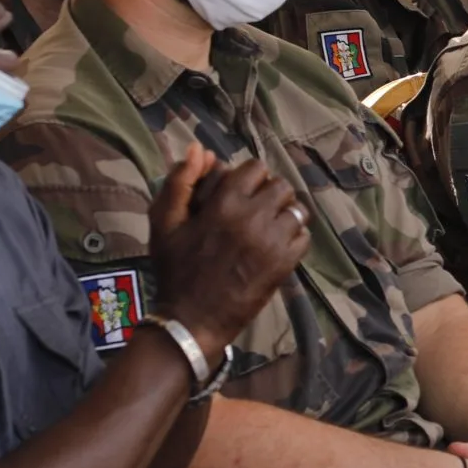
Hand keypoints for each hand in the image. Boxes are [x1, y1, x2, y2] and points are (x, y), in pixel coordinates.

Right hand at [150, 146, 308, 359]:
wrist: (192, 319)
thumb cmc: (175, 269)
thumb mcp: (164, 223)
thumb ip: (180, 181)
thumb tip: (199, 149)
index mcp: (224, 202)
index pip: (256, 168)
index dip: (250, 178)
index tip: (241, 194)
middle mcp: (253, 217)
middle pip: (282, 186)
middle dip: (270, 195)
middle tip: (256, 212)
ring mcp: (273, 241)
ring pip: (297, 210)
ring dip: (284, 216)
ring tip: (267, 229)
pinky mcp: (286, 263)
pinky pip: (304, 236)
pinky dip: (293, 239)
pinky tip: (275, 248)